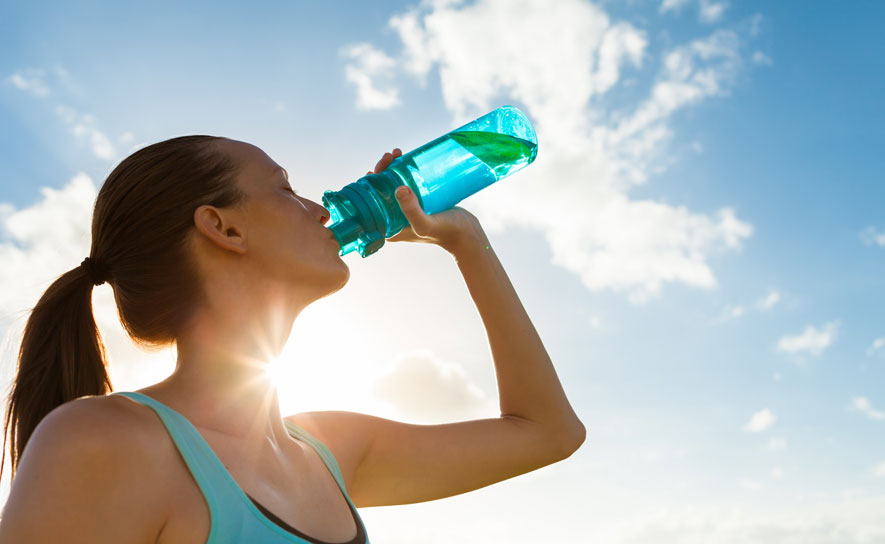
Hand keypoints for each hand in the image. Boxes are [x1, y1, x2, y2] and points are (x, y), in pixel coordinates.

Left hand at [369, 148, 483, 251]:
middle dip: (381, 171)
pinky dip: (403, 171)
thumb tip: (399, 189)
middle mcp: (393, 220)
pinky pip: (405, 184)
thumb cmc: (445, 232)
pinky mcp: (418, 203)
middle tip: (390, 156)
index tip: (376, 168)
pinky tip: (405, 159)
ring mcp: (405, 211)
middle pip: (380, 191)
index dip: (369, 184)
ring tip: (397, 153)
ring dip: (391, 168)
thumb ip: (412, 211)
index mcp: (388, 228)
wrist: (467, 235)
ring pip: (392, 185)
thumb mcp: (426, 223)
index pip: (370, 203)